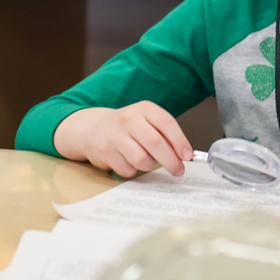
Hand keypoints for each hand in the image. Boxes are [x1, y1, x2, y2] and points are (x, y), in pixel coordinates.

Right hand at [53, 102, 193, 177]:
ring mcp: (115, 135)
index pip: (166, 123)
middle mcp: (129, 119)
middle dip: (171, 161)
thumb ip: (164, 134)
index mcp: (144, 109)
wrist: (92, 129)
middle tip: (178, 170)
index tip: (187, 156)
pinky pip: (127, 169)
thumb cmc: (127, 128)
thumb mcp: (146, 121)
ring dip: (150, 166)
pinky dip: (133, 171)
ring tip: (148, 162)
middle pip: (156, 144)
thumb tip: (183, 155)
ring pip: (142, 159)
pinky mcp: (105, 151)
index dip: (180, 141)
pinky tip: (129, 162)